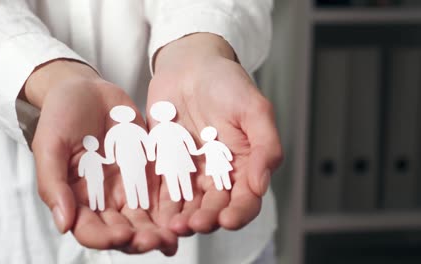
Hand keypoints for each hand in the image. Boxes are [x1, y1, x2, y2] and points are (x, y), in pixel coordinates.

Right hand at [24, 60, 176, 254]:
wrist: (87, 90)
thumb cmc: (61, 115)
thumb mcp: (50, 146)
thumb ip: (53, 183)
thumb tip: (63, 224)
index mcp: (77, 197)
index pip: (89, 229)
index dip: (104, 238)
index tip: (122, 234)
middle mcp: (104, 198)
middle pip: (122, 230)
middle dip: (139, 240)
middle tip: (156, 241)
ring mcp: (128, 186)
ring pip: (145, 219)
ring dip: (159, 231)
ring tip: (173, 236)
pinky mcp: (148, 172)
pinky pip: (162, 194)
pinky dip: (173, 209)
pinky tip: (184, 217)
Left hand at [147, 33, 282, 234]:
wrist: (190, 65)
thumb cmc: (226, 83)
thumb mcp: (255, 109)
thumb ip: (266, 146)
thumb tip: (262, 184)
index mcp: (245, 164)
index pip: (246, 198)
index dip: (239, 212)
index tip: (228, 219)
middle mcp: (219, 173)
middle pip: (215, 206)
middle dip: (207, 219)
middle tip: (195, 224)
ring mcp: (192, 171)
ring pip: (189, 204)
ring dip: (182, 218)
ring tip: (173, 225)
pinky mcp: (167, 165)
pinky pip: (163, 188)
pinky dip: (160, 203)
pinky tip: (154, 213)